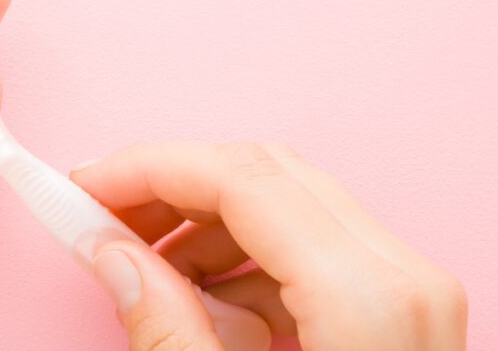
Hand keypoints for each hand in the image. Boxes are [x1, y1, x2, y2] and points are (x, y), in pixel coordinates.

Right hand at [72, 142, 467, 350]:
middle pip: (269, 177)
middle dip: (173, 187)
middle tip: (102, 215)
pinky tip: (201, 304)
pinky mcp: (400, 314)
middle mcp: (402, 279)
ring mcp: (411, 294)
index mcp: (366, 300)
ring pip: (291, 208)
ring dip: (206, 225)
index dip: (150, 169)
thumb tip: (108, 251)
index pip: (244, 179)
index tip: (86, 184)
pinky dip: (245, 263)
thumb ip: (161, 327)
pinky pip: (311, 254)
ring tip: (144, 269)